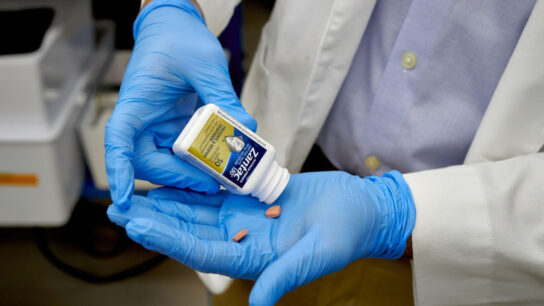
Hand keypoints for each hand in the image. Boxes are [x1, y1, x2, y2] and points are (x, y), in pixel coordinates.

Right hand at [105, 0, 256, 207]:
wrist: (177, 29)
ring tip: (223, 180)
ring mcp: (159, 130)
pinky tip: (223, 168)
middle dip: (178, 177)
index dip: (118, 171)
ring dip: (192, 176)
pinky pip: (184, 157)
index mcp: (136, 103)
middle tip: (212, 185)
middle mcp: (142, 122)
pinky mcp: (176, 132)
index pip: (119, 140)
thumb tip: (246, 128)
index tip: (123, 199)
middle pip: (147, 163)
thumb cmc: (180, 40)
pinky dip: (201, 165)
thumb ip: (223, 97)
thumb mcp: (204, 65)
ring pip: (167, 165)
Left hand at [108, 171, 414, 304]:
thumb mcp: (320, 253)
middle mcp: (242, 241)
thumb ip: (287, 275)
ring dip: (165, 203)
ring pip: (196, 212)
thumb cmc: (346, 232)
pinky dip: (190, 186)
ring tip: (132, 192)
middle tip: (118, 208)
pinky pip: (214, 192)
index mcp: (254, 260)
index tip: (138, 224)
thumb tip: (258, 304)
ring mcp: (244, 220)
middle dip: (155, 221)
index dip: (169, 239)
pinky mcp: (249, 199)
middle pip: (190, 232)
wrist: (360, 209)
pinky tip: (169, 177)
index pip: (202, 252)